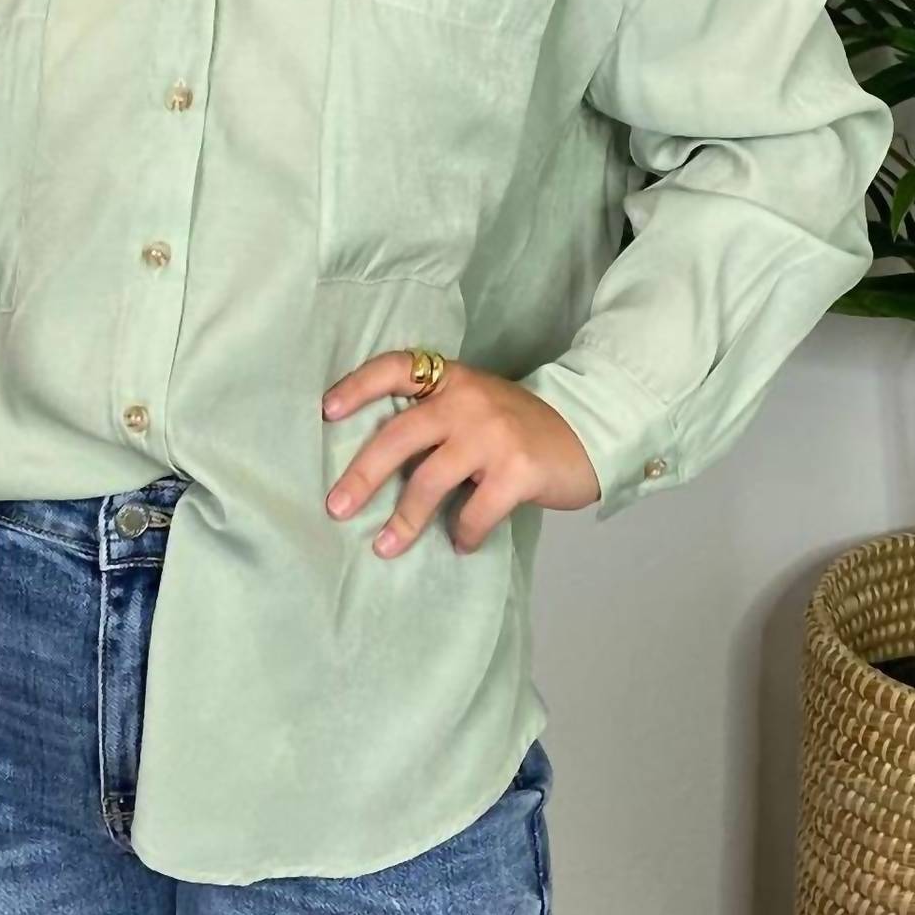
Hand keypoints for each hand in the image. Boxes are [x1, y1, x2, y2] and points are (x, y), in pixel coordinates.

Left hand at [321, 351, 599, 556]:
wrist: (588, 432)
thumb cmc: (519, 426)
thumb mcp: (477, 405)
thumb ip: (436, 417)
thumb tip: (375, 465)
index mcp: (452, 379)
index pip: (395, 368)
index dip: (358, 387)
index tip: (326, 412)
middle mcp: (468, 400)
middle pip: (398, 436)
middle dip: (362, 475)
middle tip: (336, 507)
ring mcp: (493, 435)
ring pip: (429, 482)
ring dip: (404, 520)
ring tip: (385, 546)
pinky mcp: (518, 471)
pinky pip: (474, 512)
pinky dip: (462, 534)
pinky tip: (460, 544)